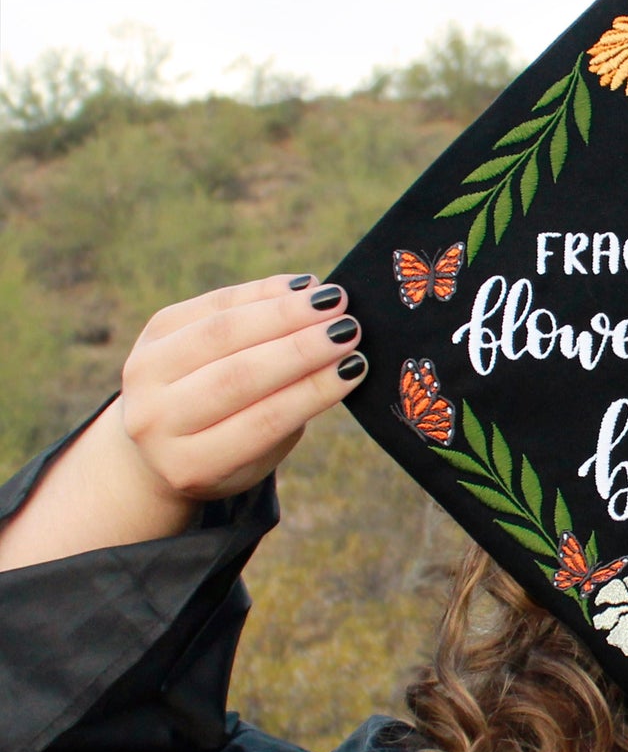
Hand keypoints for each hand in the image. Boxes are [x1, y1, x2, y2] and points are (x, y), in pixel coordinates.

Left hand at [0, 274, 368, 571]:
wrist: (157, 437)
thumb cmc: (231, 445)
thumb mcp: (259, 452)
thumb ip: (291, 410)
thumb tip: (342, 357)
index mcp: (191, 465)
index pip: (262, 422)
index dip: (312, 390)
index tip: (356, 364)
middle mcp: (156, 420)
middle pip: (237, 376)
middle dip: (301, 347)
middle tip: (349, 327)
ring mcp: (145, 373)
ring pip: (221, 333)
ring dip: (283, 312)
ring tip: (331, 300)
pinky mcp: (151, 331)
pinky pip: (212, 303)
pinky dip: (260, 292)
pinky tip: (302, 286)